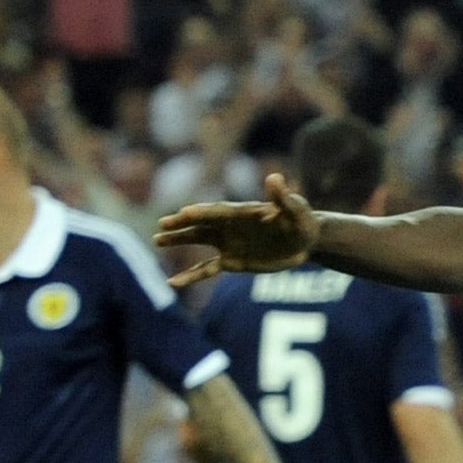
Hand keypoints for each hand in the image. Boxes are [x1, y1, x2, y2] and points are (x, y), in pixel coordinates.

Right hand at [153, 173, 319, 288]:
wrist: (305, 241)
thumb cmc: (301, 220)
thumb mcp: (295, 209)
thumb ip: (282, 197)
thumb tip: (275, 178)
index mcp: (241, 212)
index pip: (218, 211)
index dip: (203, 213)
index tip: (185, 213)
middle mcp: (230, 226)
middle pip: (201, 224)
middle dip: (182, 225)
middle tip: (161, 226)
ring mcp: (228, 243)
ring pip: (198, 242)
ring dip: (178, 241)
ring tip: (157, 240)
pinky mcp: (232, 262)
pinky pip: (206, 270)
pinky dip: (191, 276)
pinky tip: (173, 283)